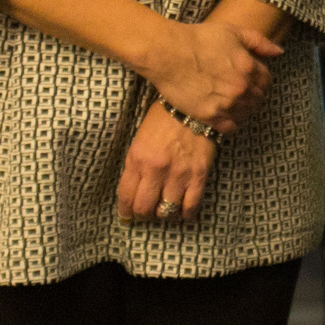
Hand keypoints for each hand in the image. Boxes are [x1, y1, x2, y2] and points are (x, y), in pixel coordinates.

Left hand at [117, 103, 216, 223]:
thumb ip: (136, 165)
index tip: (128, 215)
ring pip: (167, 211)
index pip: (125, 195)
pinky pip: (190, 206)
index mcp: (137, 159)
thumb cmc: (163, 121)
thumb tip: (134, 191)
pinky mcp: (198, 176)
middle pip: (144, 208)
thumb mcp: (140, 140)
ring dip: (164, 214)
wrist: (193, 108)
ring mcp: (178, 174)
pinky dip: (186, 215)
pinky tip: (184, 214)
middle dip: (143, 215)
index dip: (125, 210)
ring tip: (165, 209)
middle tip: (146, 214)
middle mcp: (156, 170)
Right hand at [146, 14, 282, 127]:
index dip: (261, 79)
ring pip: (246, 114)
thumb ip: (259, 42)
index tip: (252, 78)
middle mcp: (240, 88)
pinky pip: (230, 127)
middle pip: (258, 99)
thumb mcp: (233, 32)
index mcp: (248, 68)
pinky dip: (231, 122)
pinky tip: (224, 113)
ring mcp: (225, 104)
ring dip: (243, 108)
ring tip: (232, 101)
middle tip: (241, 90)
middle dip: (253, 94)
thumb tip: (279, 52)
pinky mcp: (209, 116)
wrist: (168, 53)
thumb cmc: (199, 39)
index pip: (267, 81)